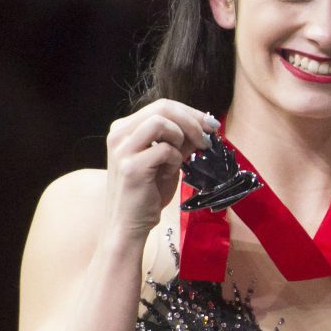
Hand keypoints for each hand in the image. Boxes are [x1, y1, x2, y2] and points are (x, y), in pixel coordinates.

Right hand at [103, 99, 216, 242]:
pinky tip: (171, 172)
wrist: (130, 224)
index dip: (191, 112)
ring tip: (184, 157)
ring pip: (161, 122)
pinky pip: (164, 149)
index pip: (162, 106)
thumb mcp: (166, 160)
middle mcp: (119, 134)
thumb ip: (179, 141)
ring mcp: (122, 149)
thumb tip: (204, 126)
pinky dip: (175, 159)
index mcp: (125, 129)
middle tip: (208, 138)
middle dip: (192, 120)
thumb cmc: (148, 193)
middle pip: (162, 108)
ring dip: (181, 137)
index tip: (211, 125)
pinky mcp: (131, 166)